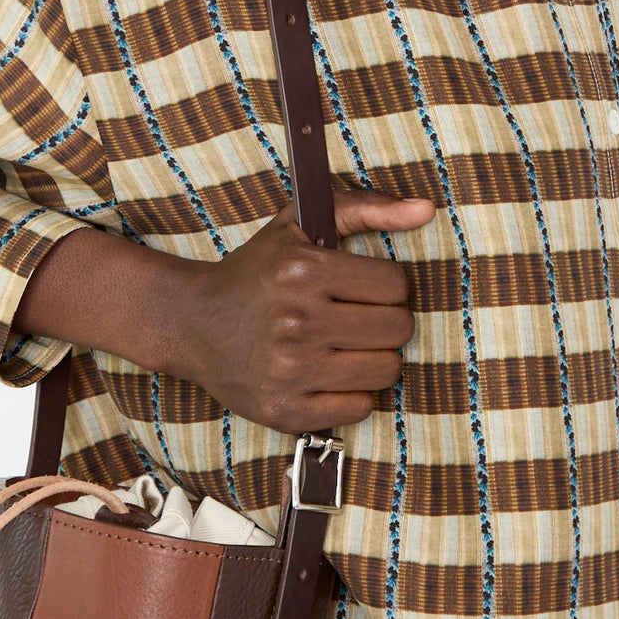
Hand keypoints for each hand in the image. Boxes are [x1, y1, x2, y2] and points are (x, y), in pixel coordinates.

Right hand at [175, 188, 436, 433]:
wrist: (192, 324)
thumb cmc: (256, 271)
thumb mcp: (300, 225)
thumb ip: (366, 208)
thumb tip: (427, 209)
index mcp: (303, 271)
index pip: (396, 285)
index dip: (386, 286)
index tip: (362, 289)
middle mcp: (296, 321)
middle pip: (398, 330)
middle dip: (385, 322)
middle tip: (357, 319)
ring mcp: (289, 370)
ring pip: (386, 371)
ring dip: (374, 358)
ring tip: (345, 347)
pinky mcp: (284, 410)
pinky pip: (359, 409)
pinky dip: (352, 394)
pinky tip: (328, 376)